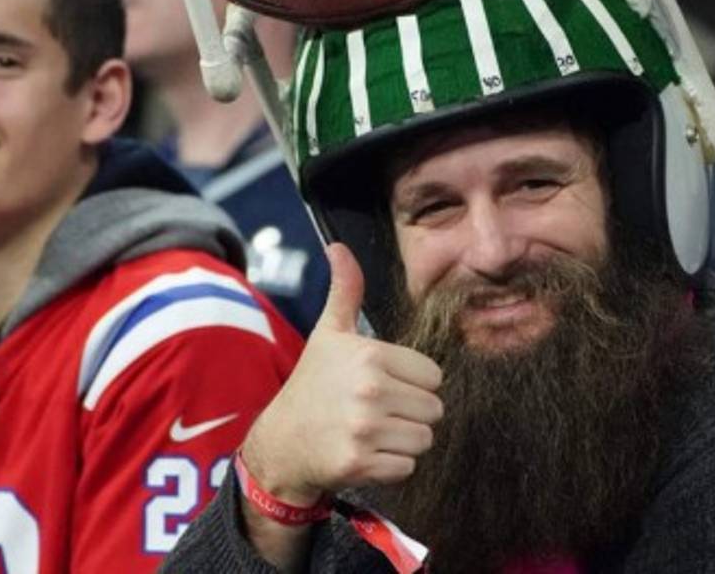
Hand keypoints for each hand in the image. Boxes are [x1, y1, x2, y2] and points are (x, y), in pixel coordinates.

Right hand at [241, 243, 444, 505]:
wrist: (280, 442)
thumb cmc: (312, 384)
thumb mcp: (329, 333)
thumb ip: (345, 290)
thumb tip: (338, 246)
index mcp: (370, 355)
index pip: (433, 376)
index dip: (413, 382)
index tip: (383, 384)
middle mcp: (369, 390)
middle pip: (434, 409)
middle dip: (412, 412)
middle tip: (378, 410)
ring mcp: (364, 429)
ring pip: (425, 439)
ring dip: (404, 440)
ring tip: (373, 431)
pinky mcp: (360, 464)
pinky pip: (407, 467)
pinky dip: (391, 466)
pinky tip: (366, 453)